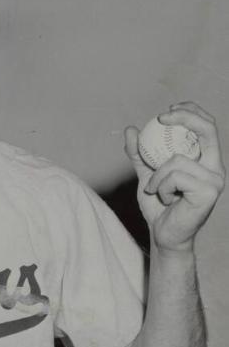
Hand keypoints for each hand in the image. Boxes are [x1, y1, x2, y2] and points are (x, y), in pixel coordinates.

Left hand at [124, 102, 224, 252]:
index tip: (167, 111)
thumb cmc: (159, 206)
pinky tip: (166, 200)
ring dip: (157, 176)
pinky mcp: (209, 192)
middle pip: (207, 129)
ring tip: (157, 191)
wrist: (163, 235)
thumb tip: (131, 129)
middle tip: (162, 117)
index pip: (207, 127)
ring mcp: (215, 180)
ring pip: (177, 160)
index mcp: (206, 160)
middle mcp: (216, 168)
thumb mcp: (147, 175)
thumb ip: (139, 154)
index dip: (191, 112)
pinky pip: (175, 177)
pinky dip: (162, 187)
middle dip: (186, 117)